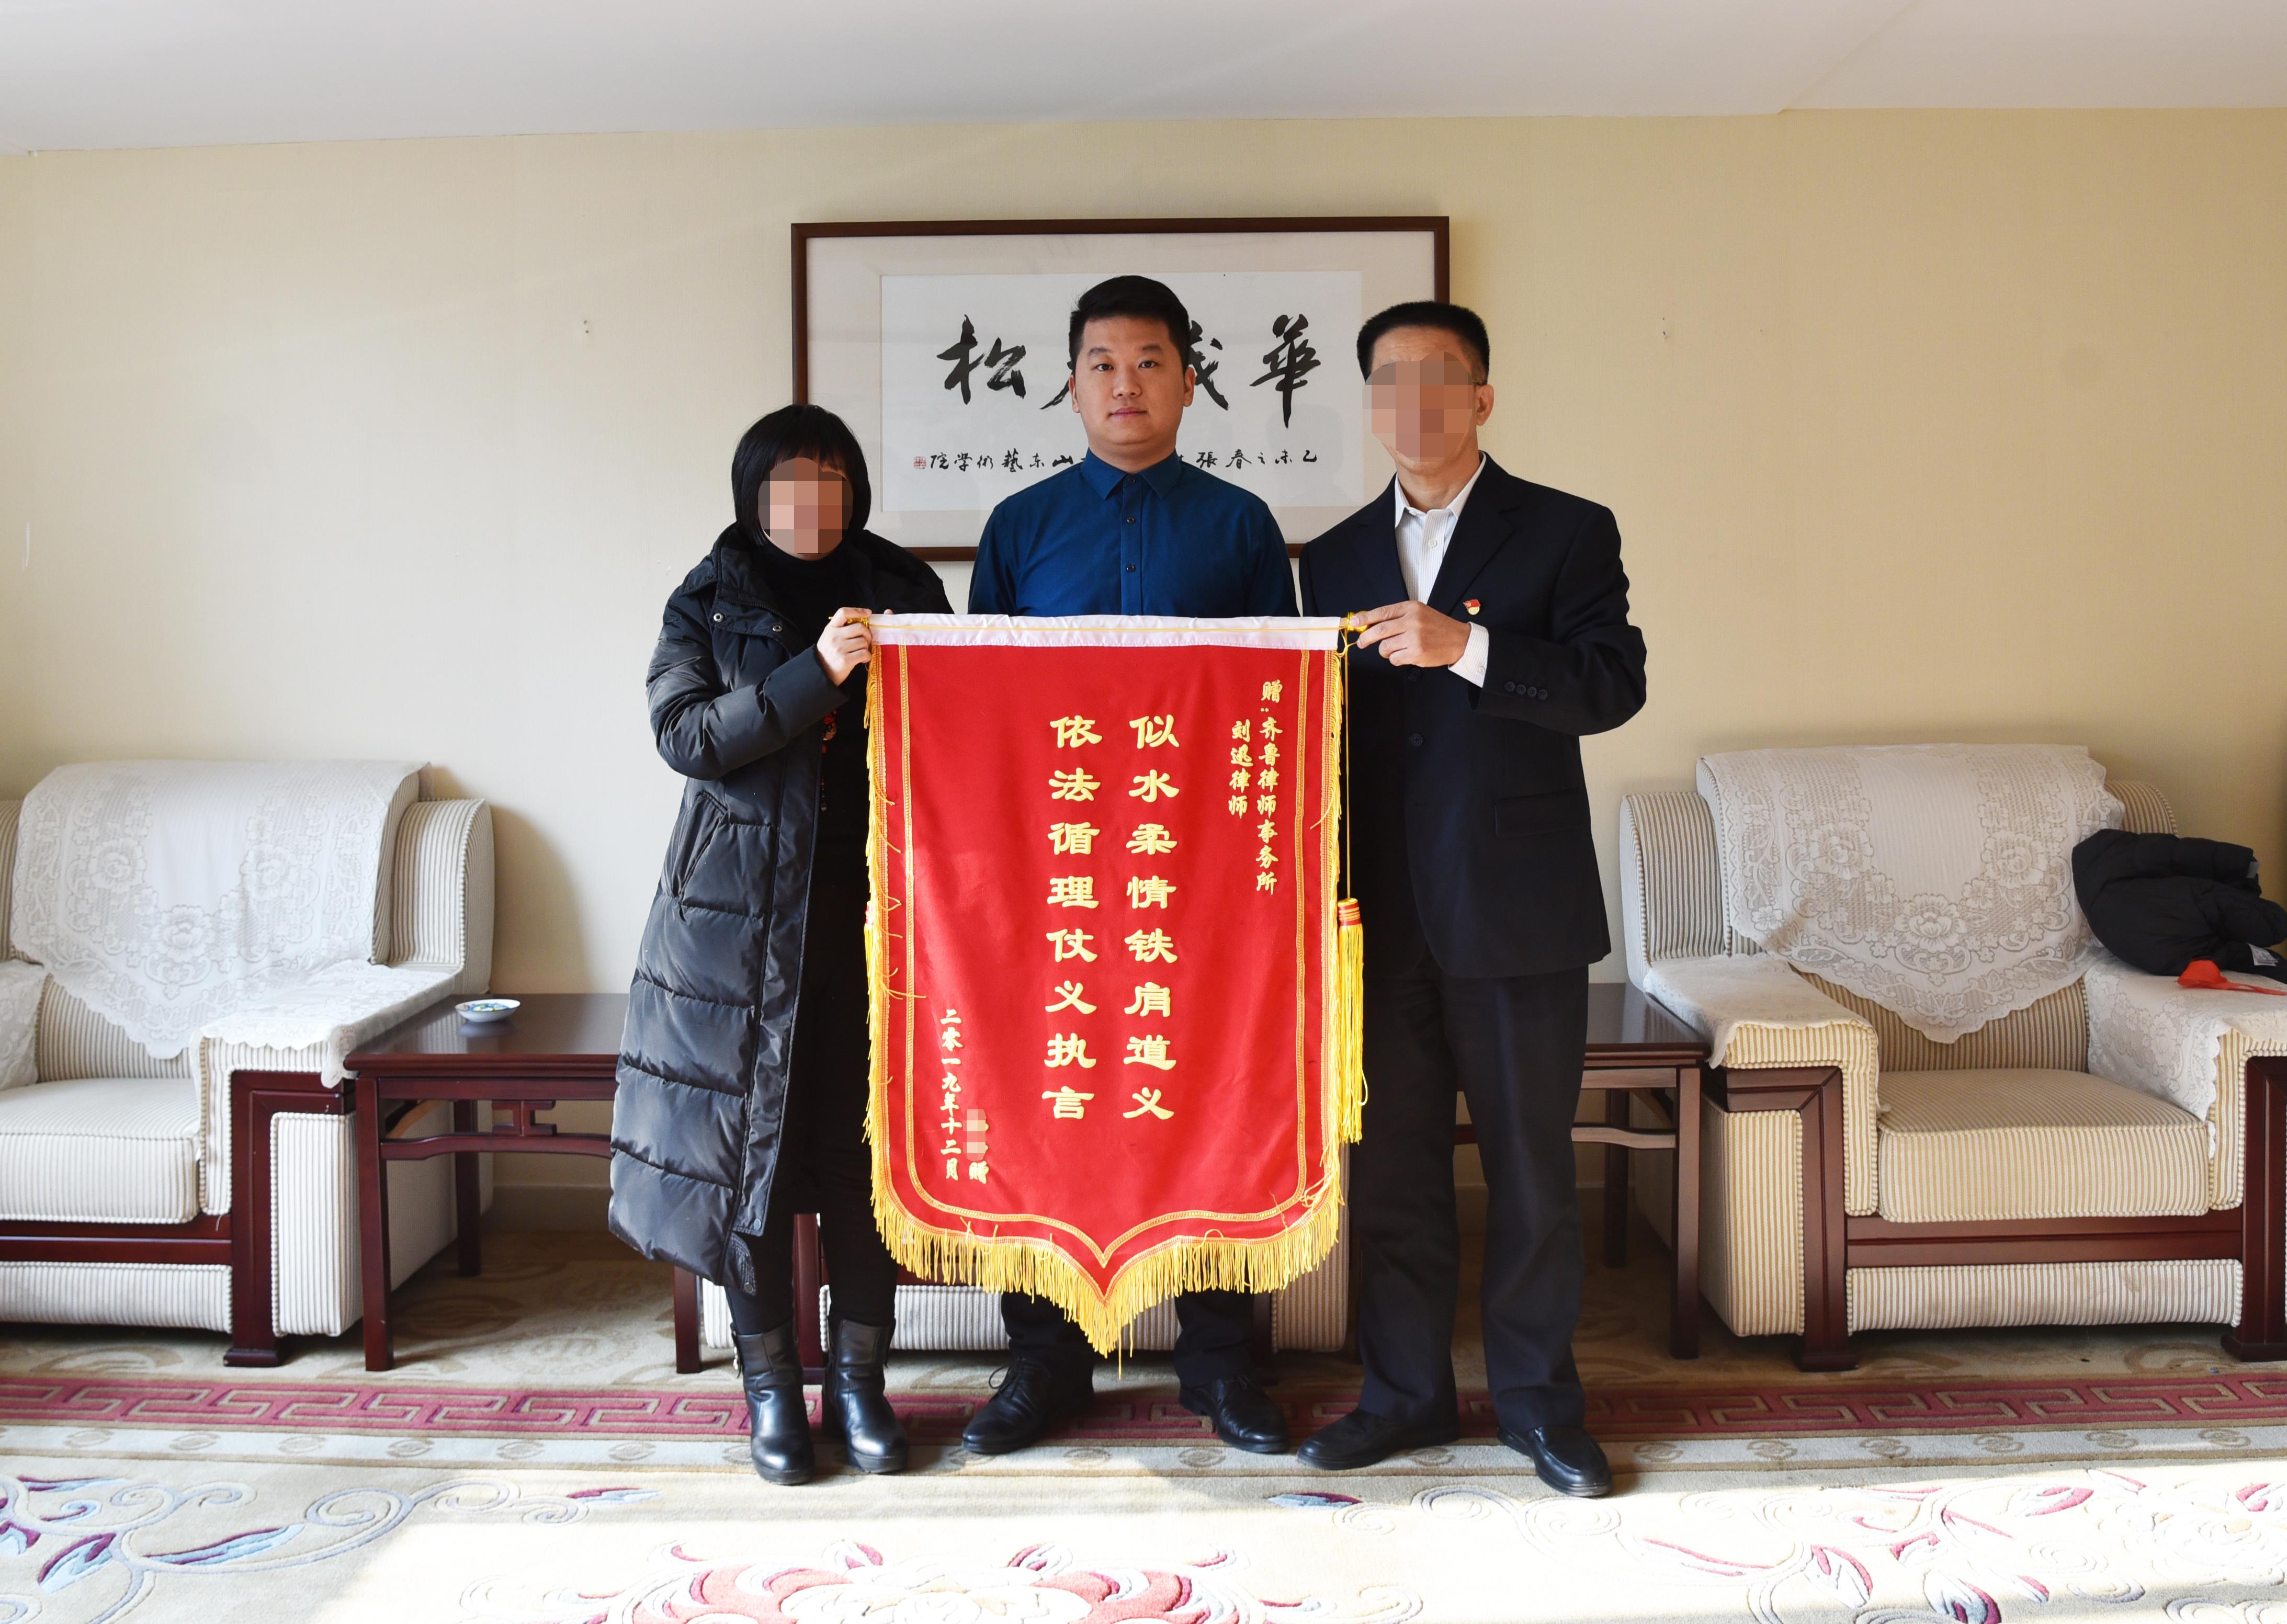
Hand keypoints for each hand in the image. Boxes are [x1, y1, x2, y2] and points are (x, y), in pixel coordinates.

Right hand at [816, 607, 873, 684]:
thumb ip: (842, 628)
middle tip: (866, 641)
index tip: (868, 613)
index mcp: (830, 628)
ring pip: (864, 641)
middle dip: (867, 634)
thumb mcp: (830, 636)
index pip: (844, 612)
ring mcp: (839, 649)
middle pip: (860, 627)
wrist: (821, 672)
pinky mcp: (845, 660)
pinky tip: (862, 659)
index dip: (858, 610)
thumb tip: (864, 621)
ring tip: (861, 652)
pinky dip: (867, 656)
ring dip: (866, 647)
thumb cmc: (829, 653)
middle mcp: (834, 637)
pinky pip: (865, 653)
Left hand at [1351, 601, 1470, 667]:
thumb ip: (1396, 617)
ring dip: (1385, 651)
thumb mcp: (1418, 613)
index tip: (1354, 622)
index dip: (1365, 618)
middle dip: (1366, 638)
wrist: (1458, 640)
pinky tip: (1405, 654)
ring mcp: (1415, 638)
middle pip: (1379, 631)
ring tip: (1396, 648)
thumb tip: (1370, 623)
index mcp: (1411, 608)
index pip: (1382, 612)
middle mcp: (1412, 621)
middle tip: (1362, 642)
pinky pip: (1394, 659)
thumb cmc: (1436, 627)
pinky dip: (1395, 659)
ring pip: (1385, 647)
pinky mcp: (1417, 653)